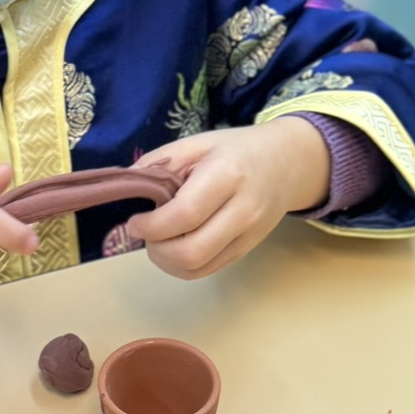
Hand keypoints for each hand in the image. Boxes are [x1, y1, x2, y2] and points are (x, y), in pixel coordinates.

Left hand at [130, 119, 328, 279]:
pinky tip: (175, 246)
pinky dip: (182, 266)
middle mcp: (243, 210)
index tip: (135, 221)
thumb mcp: (197, 143)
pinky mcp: (246, 250)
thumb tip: (126, 185)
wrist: (288, 163)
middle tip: (146, 233)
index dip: (151, 225)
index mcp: (228, 175)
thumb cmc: (237, 150)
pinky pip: (207, 270)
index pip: (185, 214)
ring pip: (197, 268)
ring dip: (166, 262)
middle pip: (191, 251)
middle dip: (156, 249)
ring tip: (159, 240)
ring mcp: (247, 235)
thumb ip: (160, 162)